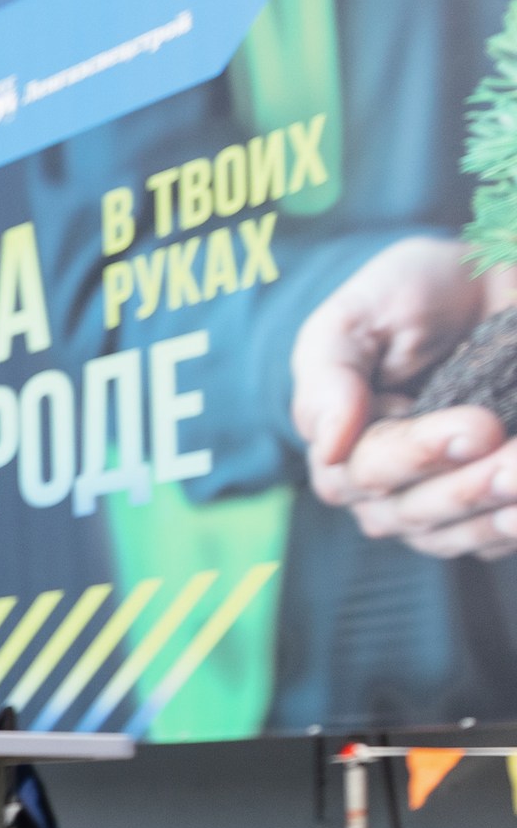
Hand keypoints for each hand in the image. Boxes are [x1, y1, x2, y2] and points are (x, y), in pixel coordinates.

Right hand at [291, 238, 516, 554]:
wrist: (475, 287)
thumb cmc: (405, 298)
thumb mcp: (355, 317)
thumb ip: (330, 377)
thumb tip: (329, 446)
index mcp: (340, 444)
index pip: (368, 470)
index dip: (419, 454)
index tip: (478, 427)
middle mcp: (382, 486)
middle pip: (413, 512)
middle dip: (468, 488)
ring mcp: (433, 504)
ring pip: (454, 534)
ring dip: (497, 513)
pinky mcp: (480, 513)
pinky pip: (492, 540)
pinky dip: (514, 527)